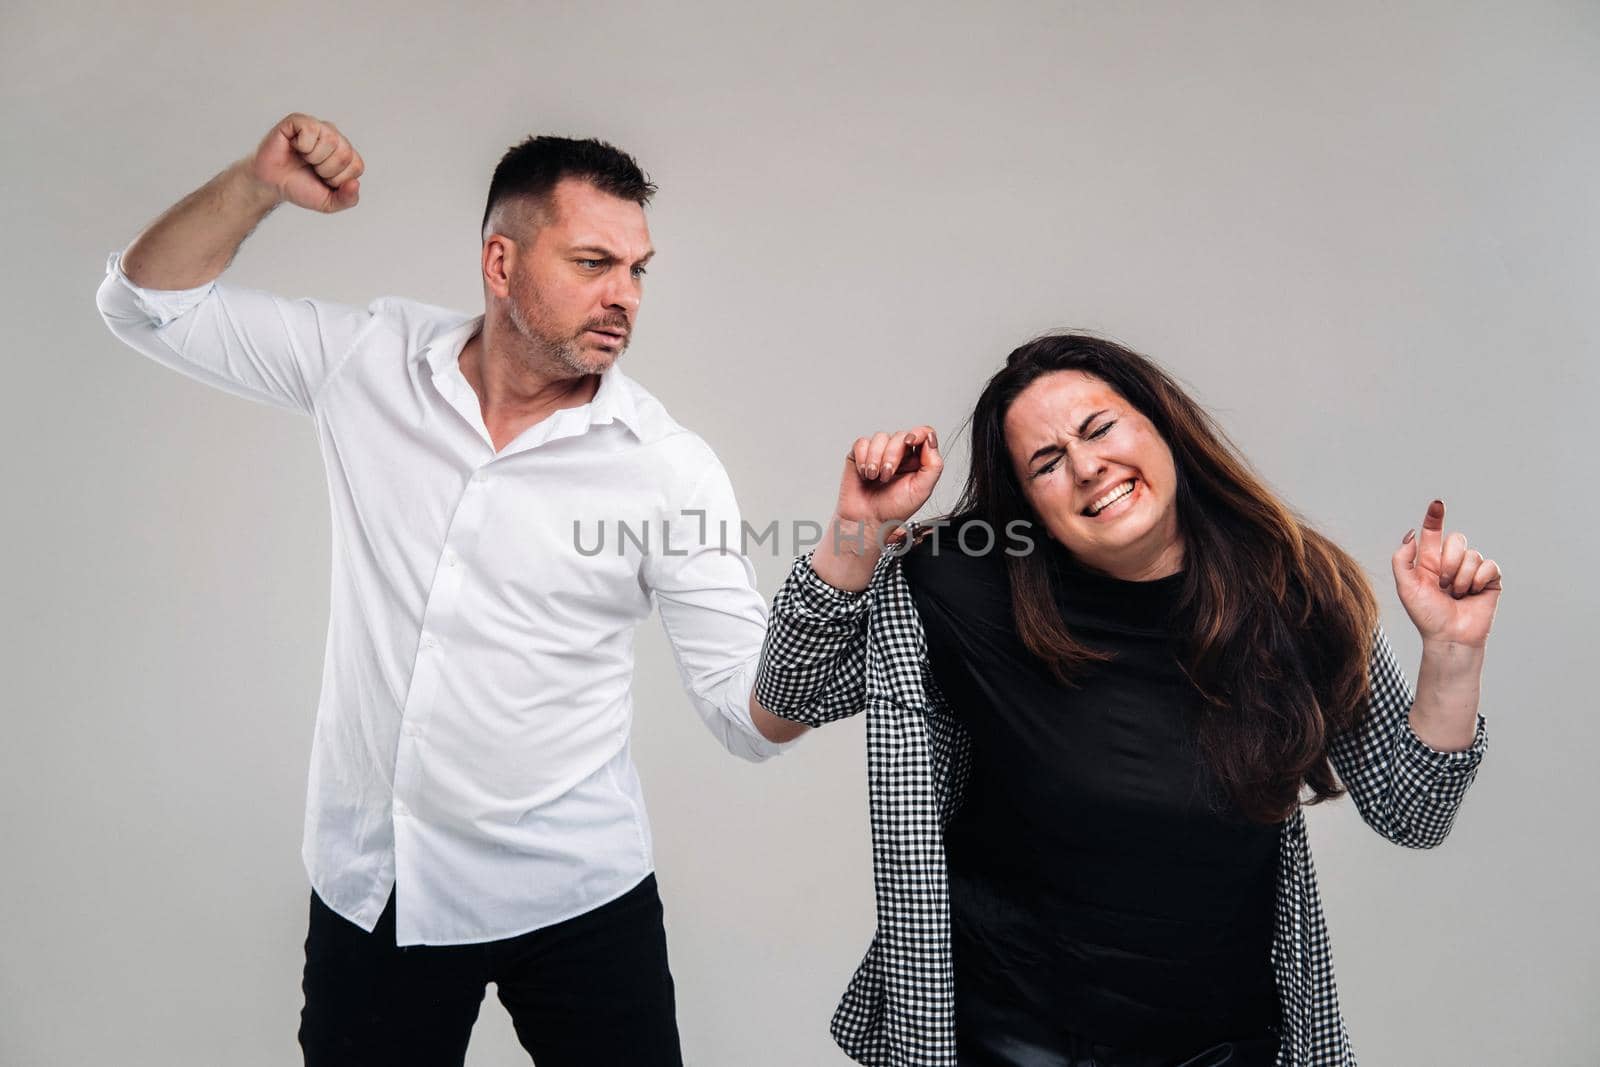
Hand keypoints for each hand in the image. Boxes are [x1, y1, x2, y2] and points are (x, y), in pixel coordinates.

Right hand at [248, 113, 363, 212]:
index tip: (323, 180)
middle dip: (326, 170)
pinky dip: (302, 145)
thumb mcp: (329, 203)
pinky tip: (294, 146)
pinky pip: (310, 129)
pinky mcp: (298, 120)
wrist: (272, 185)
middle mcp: (335, 138)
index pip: (357, 166)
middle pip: (345, 153)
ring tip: (303, 158)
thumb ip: (348, 199)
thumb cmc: (300, 187)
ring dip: (314, 157)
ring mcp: (318, 127)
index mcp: (347, 155)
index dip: (338, 180)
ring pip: (331, 140)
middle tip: (311, 169)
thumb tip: (355, 183)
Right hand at [835, 427, 942, 536]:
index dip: (917, 433)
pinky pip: (862, 443)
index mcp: (917, 460)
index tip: (909, 443)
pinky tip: (865, 473)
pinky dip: (863, 458)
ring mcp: (879, 452)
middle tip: (887, 476)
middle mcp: (899, 454)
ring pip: (880, 437)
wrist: (866, 520)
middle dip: (893, 455)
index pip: (923, 434)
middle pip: (900, 435)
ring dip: (876, 458)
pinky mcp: (860, 454)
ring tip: (875, 477)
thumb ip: (933, 465)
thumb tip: (930, 440)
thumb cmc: (894, 509)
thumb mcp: (922, 490)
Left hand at [1391, 499, 1502, 648]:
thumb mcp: (1406, 587)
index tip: (1437, 504)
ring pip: (1472, 554)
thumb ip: (1402, 559)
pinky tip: (1473, 593)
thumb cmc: (1426, 615)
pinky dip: (1478, 579)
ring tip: (1456, 595)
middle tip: (1443, 584)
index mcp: (1430, 561)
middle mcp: (1451, 562)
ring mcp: (1472, 570)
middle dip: (1449, 561)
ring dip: (1461, 577)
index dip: (1435, 517)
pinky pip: (1489, 565)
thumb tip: (1411, 535)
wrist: (1449, 636)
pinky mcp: (1490, 579)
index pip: (1433, 533)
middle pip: (1457, 539)